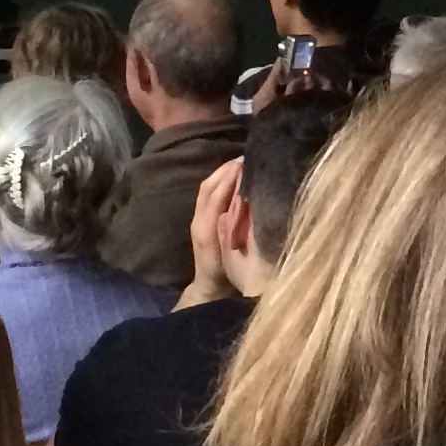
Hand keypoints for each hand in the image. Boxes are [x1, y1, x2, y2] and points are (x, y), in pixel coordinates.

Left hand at [181, 157, 246, 306]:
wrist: (209, 288)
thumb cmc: (226, 274)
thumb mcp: (234, 253)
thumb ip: (235, 227)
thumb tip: (243, 200)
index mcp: (206, 227)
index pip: (216, 193)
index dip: (231, 177)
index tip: (248, 163)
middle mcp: (199, 219)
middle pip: (209, 186)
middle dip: (225, 169)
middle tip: (247, 157)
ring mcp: (198, 219)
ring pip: (207, 187)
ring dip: (222, 172)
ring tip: (241, 162)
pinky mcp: (200, 220)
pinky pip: (208, 194)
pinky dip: (220, 181)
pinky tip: (234, 176)